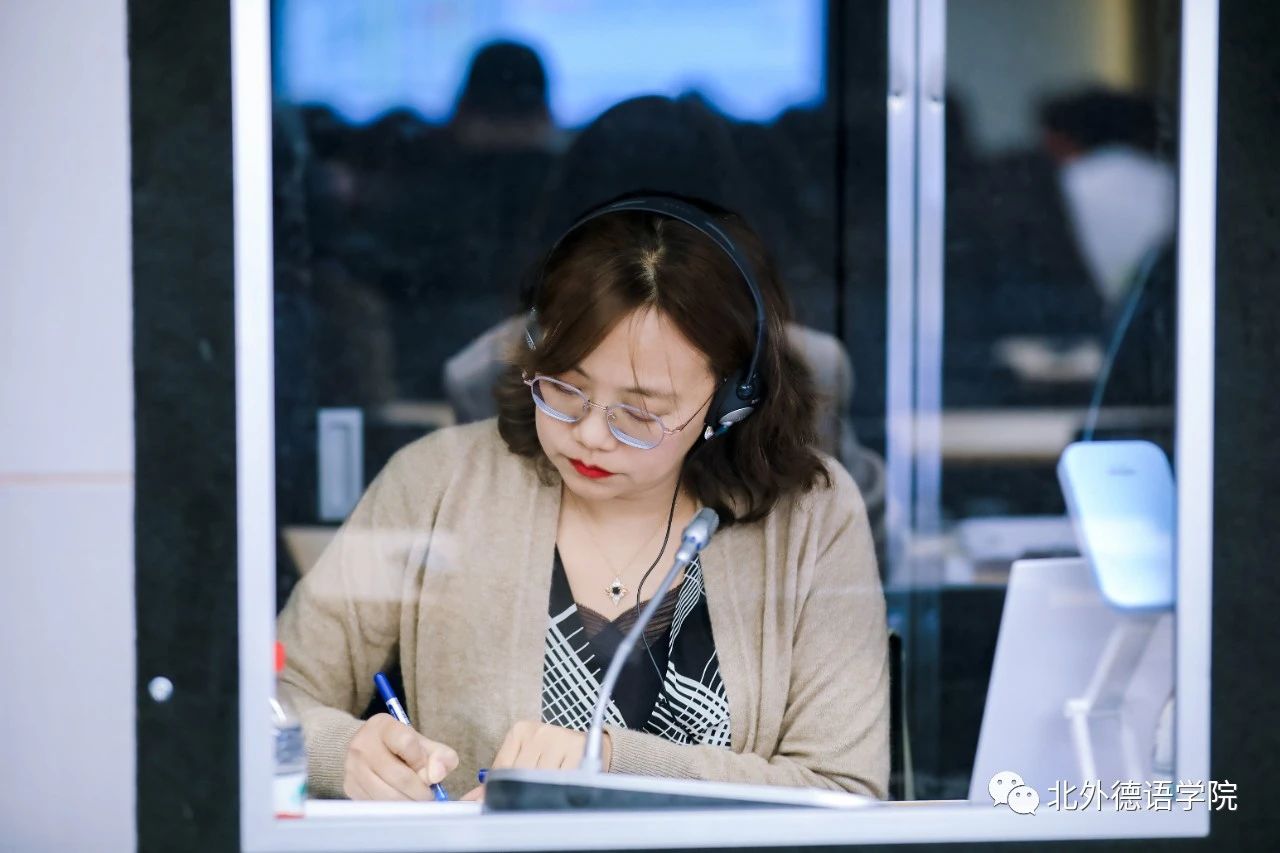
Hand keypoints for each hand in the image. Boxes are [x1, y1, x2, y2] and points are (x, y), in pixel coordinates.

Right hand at [344, 713, 458, 799]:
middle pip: (399, 776)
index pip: (407, 743)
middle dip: (420, 792)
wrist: (366, 750)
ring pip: (388, 795)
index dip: (423, 760)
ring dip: (408, 804)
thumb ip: (440, 755)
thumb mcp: (422, 743)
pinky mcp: (349, 787)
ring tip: (417, 802)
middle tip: (429, 798)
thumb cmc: (399, 747)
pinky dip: (393, 809)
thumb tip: (437, 776)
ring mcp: (353, 768)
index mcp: (383, 726)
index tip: (427, 769)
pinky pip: (376, 805)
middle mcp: (363, 745)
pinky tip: (401, 804)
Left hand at [460, 721, 611, 801]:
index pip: (501, 769)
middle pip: (519, 776)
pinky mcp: (576, 751)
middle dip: (521, 793)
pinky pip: (560, 782)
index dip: (500, 791)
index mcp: (519, 731)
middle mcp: (538, 732)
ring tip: (544, 792)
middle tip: (526, 801)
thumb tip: (472, 800)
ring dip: (540, 792)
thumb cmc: (553, 755)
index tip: (496, 804)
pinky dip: (557, 791)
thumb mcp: (524, 758)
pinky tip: (558, 789)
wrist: (591, 746)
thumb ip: (500, 778)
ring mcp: (558, 739)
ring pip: (539, 780)